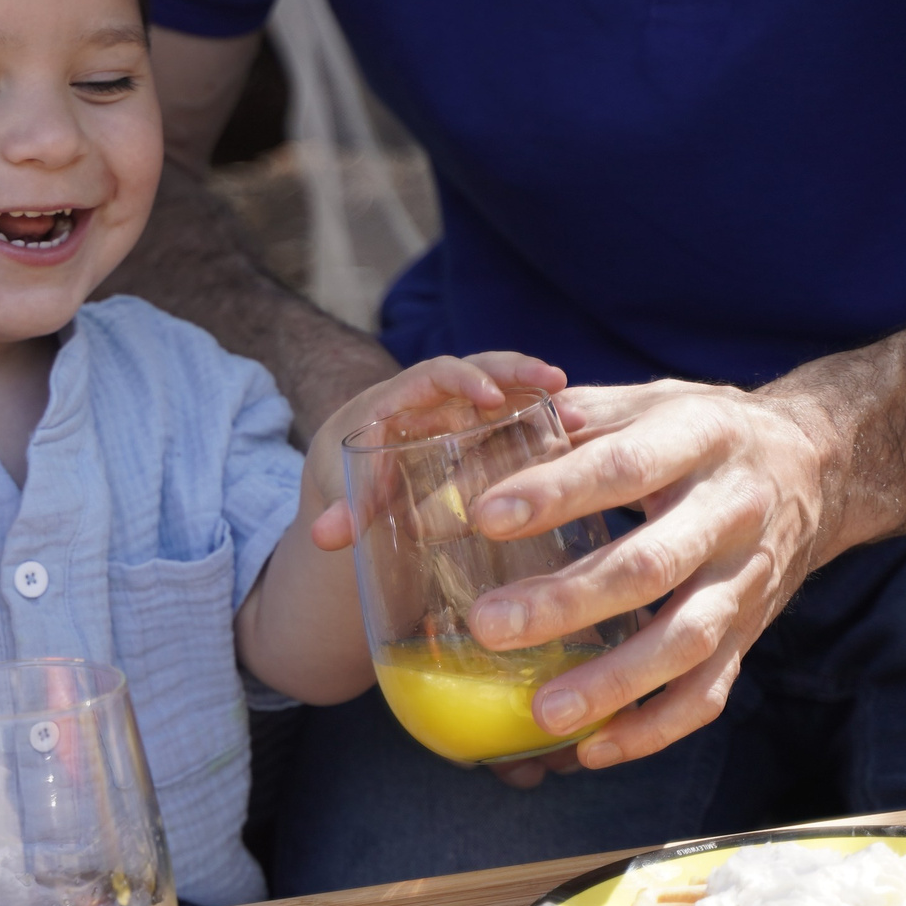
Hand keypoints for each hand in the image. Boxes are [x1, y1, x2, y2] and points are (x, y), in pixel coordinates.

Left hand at [305, 352, 569, 550]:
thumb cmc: (351, 476)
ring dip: (541, 397)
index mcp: (400, 399)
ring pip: (508, 391)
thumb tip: (322, 537)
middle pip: (481, 368)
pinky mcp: (492, 428)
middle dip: (516, 372)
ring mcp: (470, 410)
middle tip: (555, 382)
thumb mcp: (346, 490)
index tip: (490, 398)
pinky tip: (582, 439)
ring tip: (580, 417)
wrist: (358, 471)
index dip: (462, 379)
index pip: (433, 373)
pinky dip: (548, 422)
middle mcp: (439, 397)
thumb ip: (343, 509)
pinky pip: (522, 416)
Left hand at [456, 380, 833, 776]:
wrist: (821, 467)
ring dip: (613, 682)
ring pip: (685, 640)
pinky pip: (708, 691)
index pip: (625, 468)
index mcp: (701, 441)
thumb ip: (578, 417)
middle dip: (568, 601)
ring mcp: (744, 581)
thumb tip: (486, 432)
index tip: (486, 515)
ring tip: (543, 711)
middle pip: (650, 566)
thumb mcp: (654, 400)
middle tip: (489, 625)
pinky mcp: (750, 633)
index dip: (558, 492)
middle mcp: (730, 514)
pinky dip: (655, 728)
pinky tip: (594, 748)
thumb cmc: (706, 431)